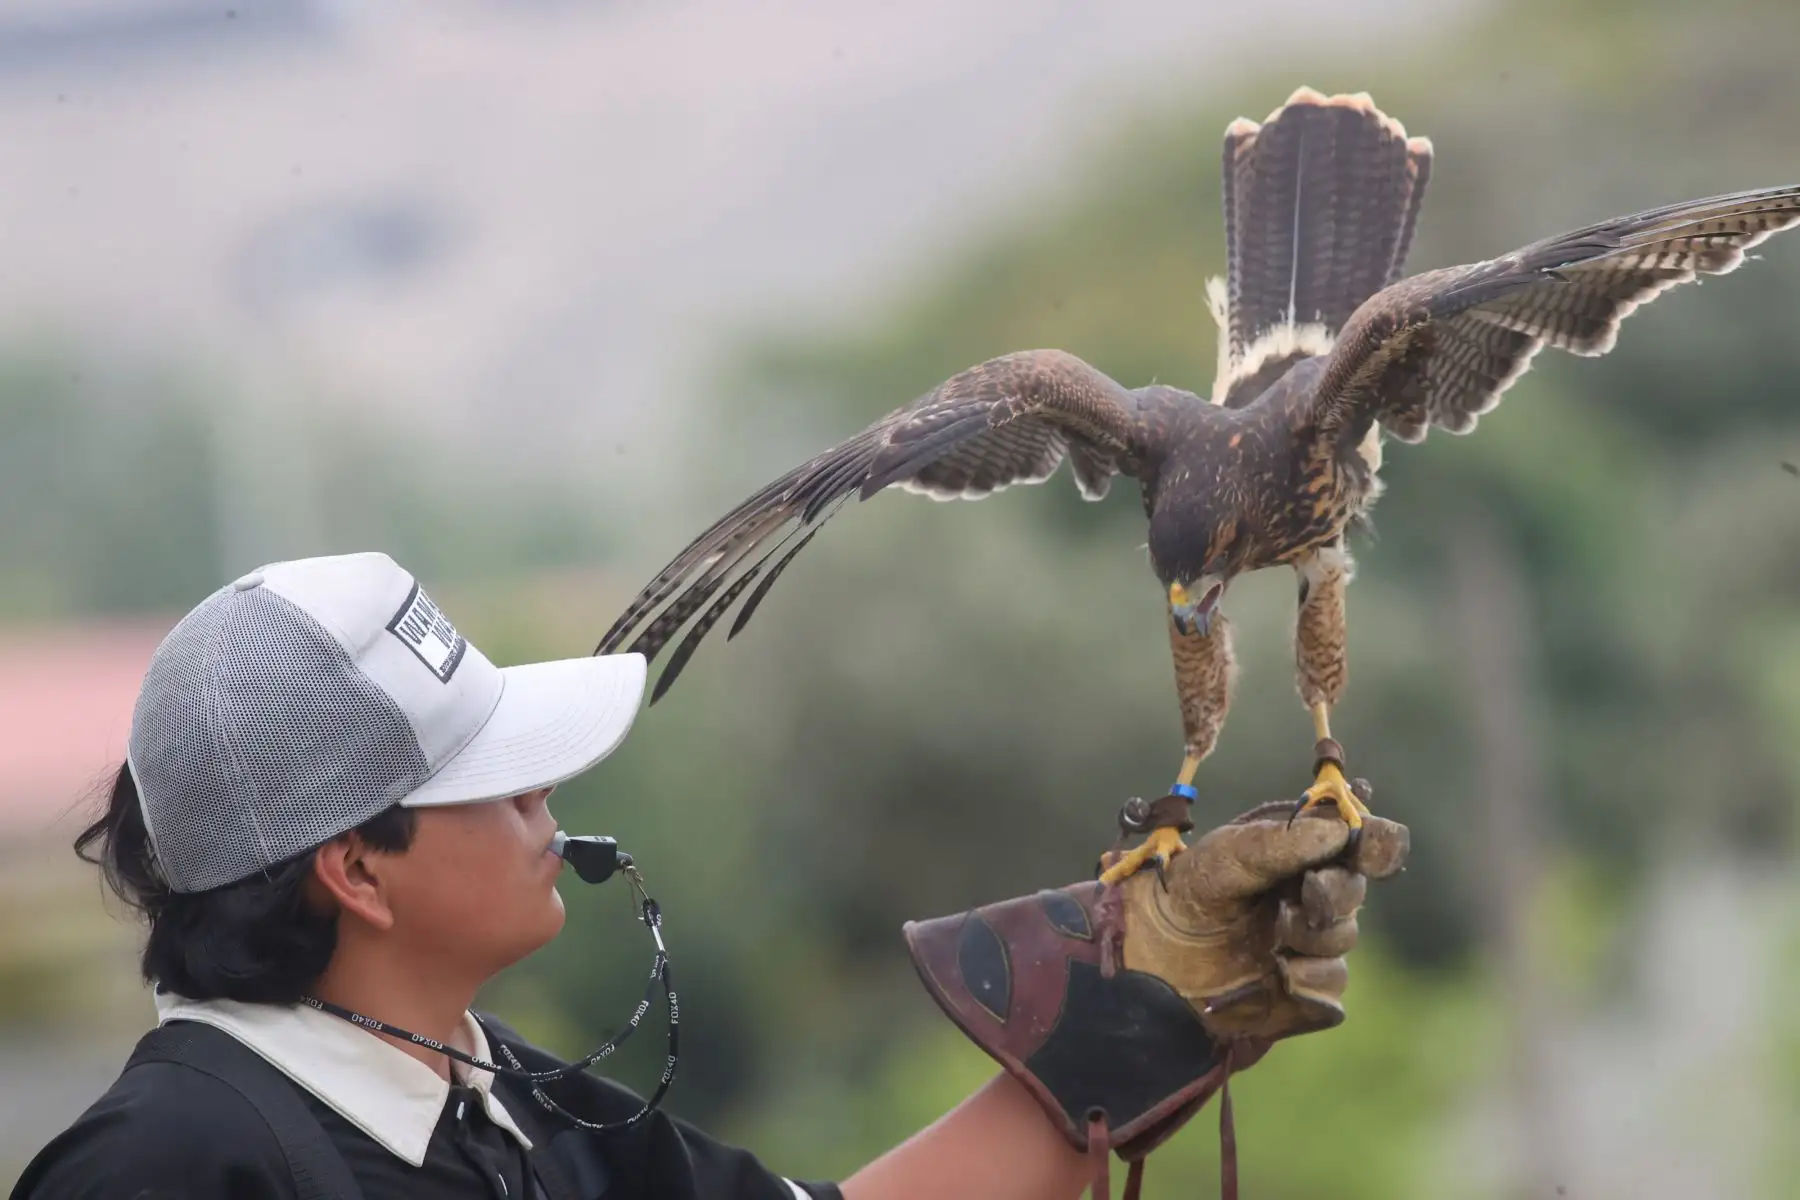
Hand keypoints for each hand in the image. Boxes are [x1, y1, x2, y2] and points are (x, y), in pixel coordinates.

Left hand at [904, 795, 1407, 1179]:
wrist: (1138, 961)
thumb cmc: (1176, 896)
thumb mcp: (1227, 858)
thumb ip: (1284, 842)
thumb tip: (1339, 828)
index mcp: (1295, 858)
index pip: (1361, 845)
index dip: (1374, 842)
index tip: (1366, 844)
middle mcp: (1304, 901)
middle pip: (1356, 895)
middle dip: (1334, 896)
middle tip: (1300, 898)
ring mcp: (1303, 952)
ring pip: (1344, 945)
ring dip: (1314, 939)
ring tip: (1269, 938)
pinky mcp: (1295, 1001)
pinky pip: (1330, 996)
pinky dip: (1307, 984)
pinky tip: (1274, 975)